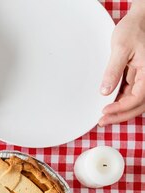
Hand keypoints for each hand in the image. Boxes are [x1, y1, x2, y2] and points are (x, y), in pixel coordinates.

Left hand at [99, 4, 144, 125]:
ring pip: (136, 101)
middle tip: (102, 122)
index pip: (138, 97)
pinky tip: (108, 105)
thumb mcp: (120, 49)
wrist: (138, 20)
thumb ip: (113, 71)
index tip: (104, 110)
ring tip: (103, 117)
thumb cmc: (132, 30)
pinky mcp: (138, 76)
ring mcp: (144, 77)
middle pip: (139, 104)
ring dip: (121, 111)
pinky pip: (131, 93)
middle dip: (121, 115)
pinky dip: (121, 101)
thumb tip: (104, 91)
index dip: (122, 107)